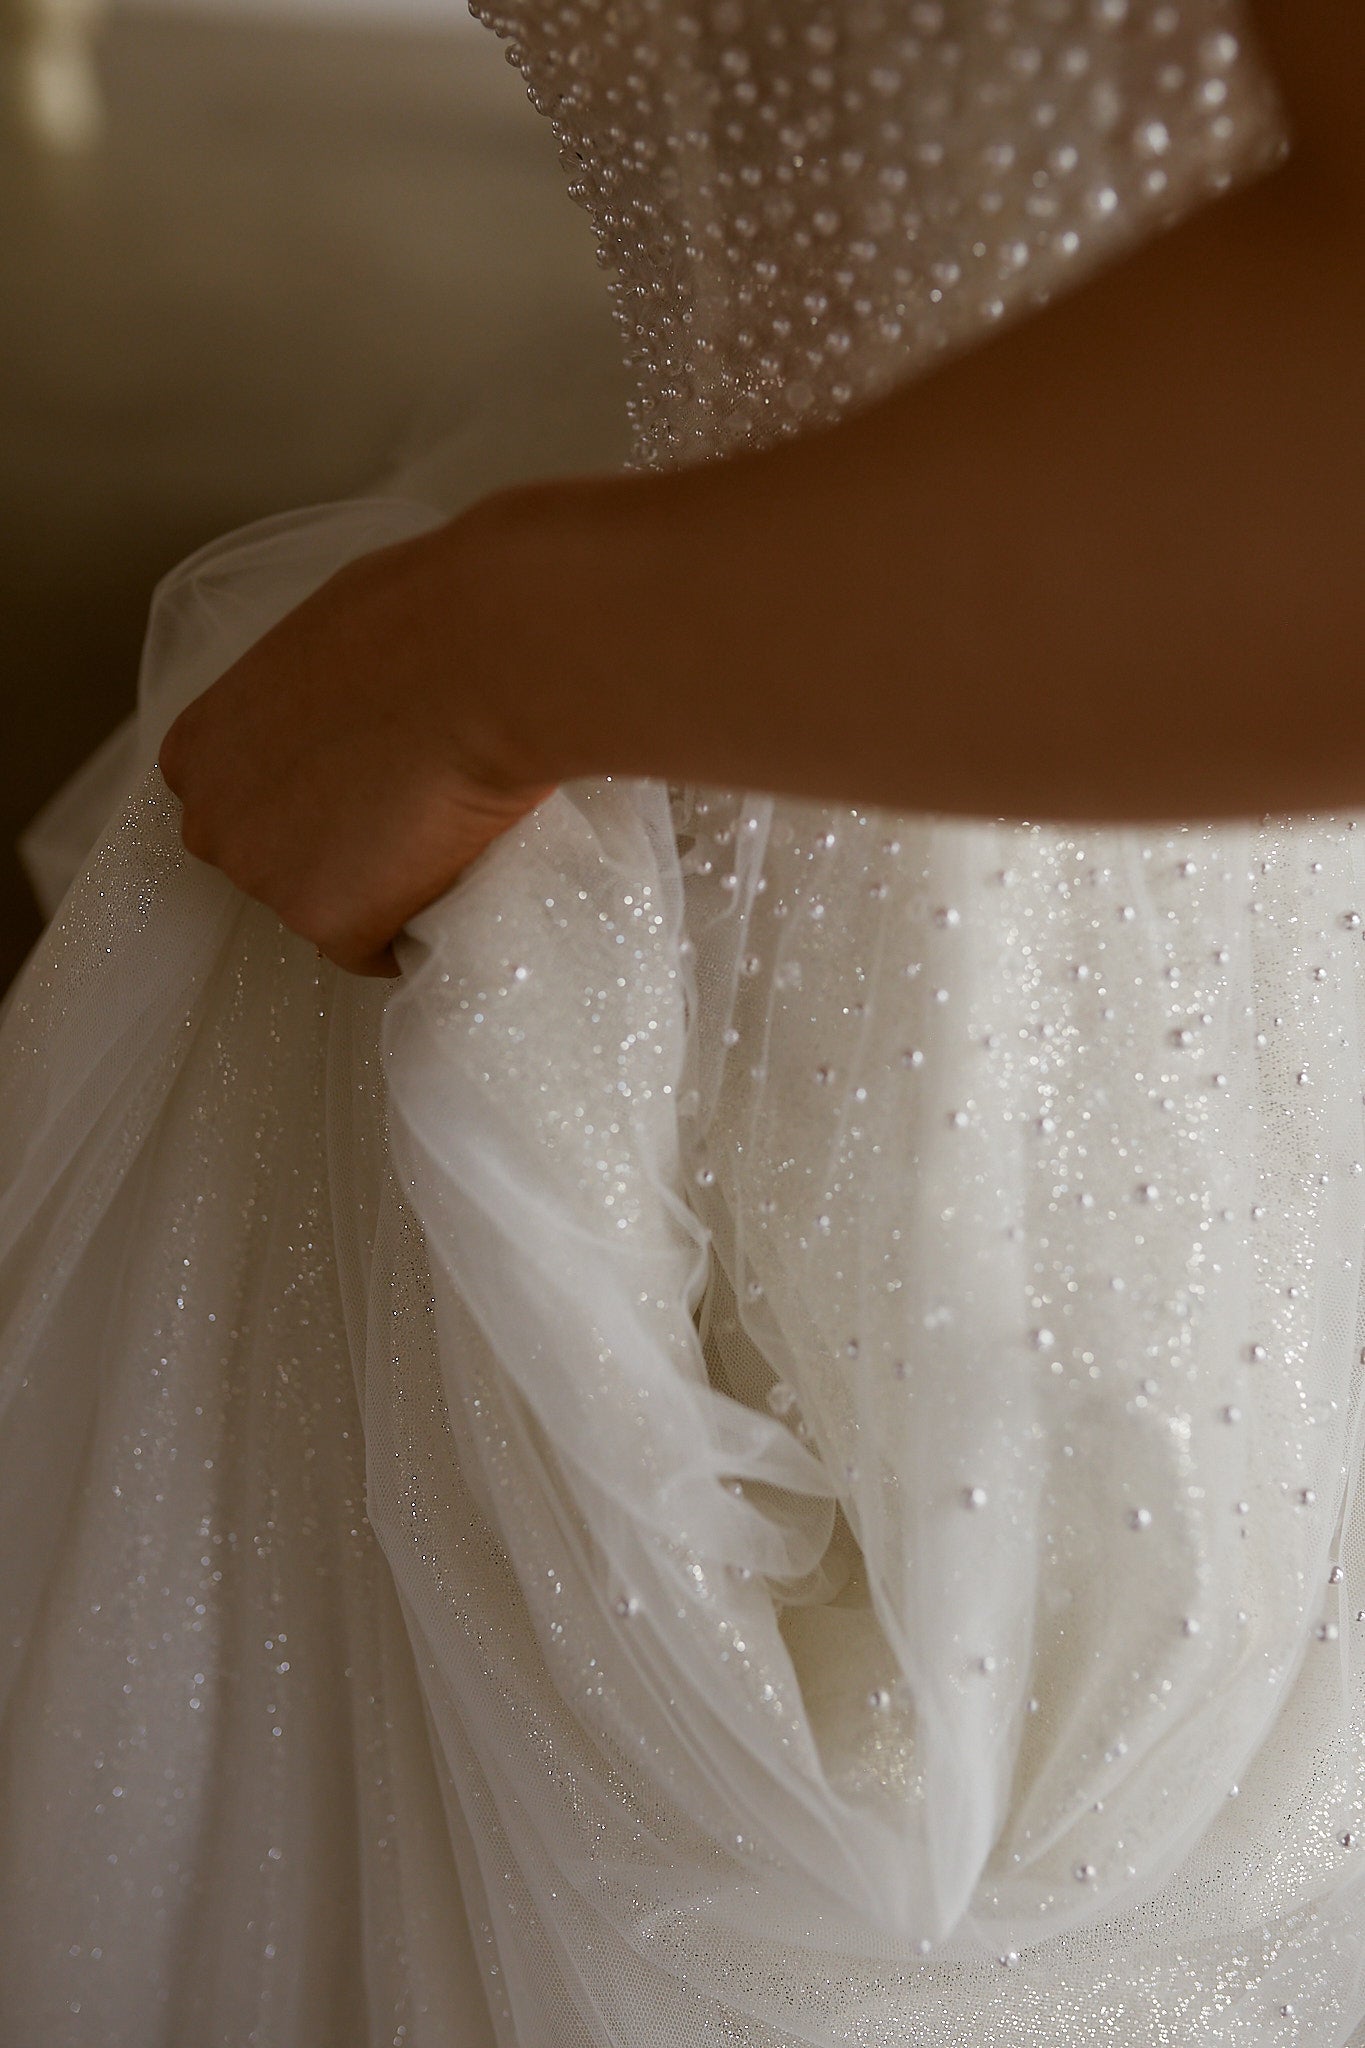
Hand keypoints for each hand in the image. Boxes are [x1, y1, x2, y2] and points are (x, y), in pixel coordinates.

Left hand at [157, 520, 556, 975]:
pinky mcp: (333, 926)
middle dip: (325, 850)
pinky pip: (376, 950)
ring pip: (324, 908)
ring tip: (439, 838)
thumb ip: (298, 704)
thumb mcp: (319, 645)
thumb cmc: (414, 624)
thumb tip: (337, 721)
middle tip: (400, 816)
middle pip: (268, 862)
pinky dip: (412, 928)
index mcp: (197, 749)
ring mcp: (269, 883)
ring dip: (373, 889)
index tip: (351, 788)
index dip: (299, 800)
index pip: (234, 802)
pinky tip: (452, 880)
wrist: (480, 667)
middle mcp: (214, 824)